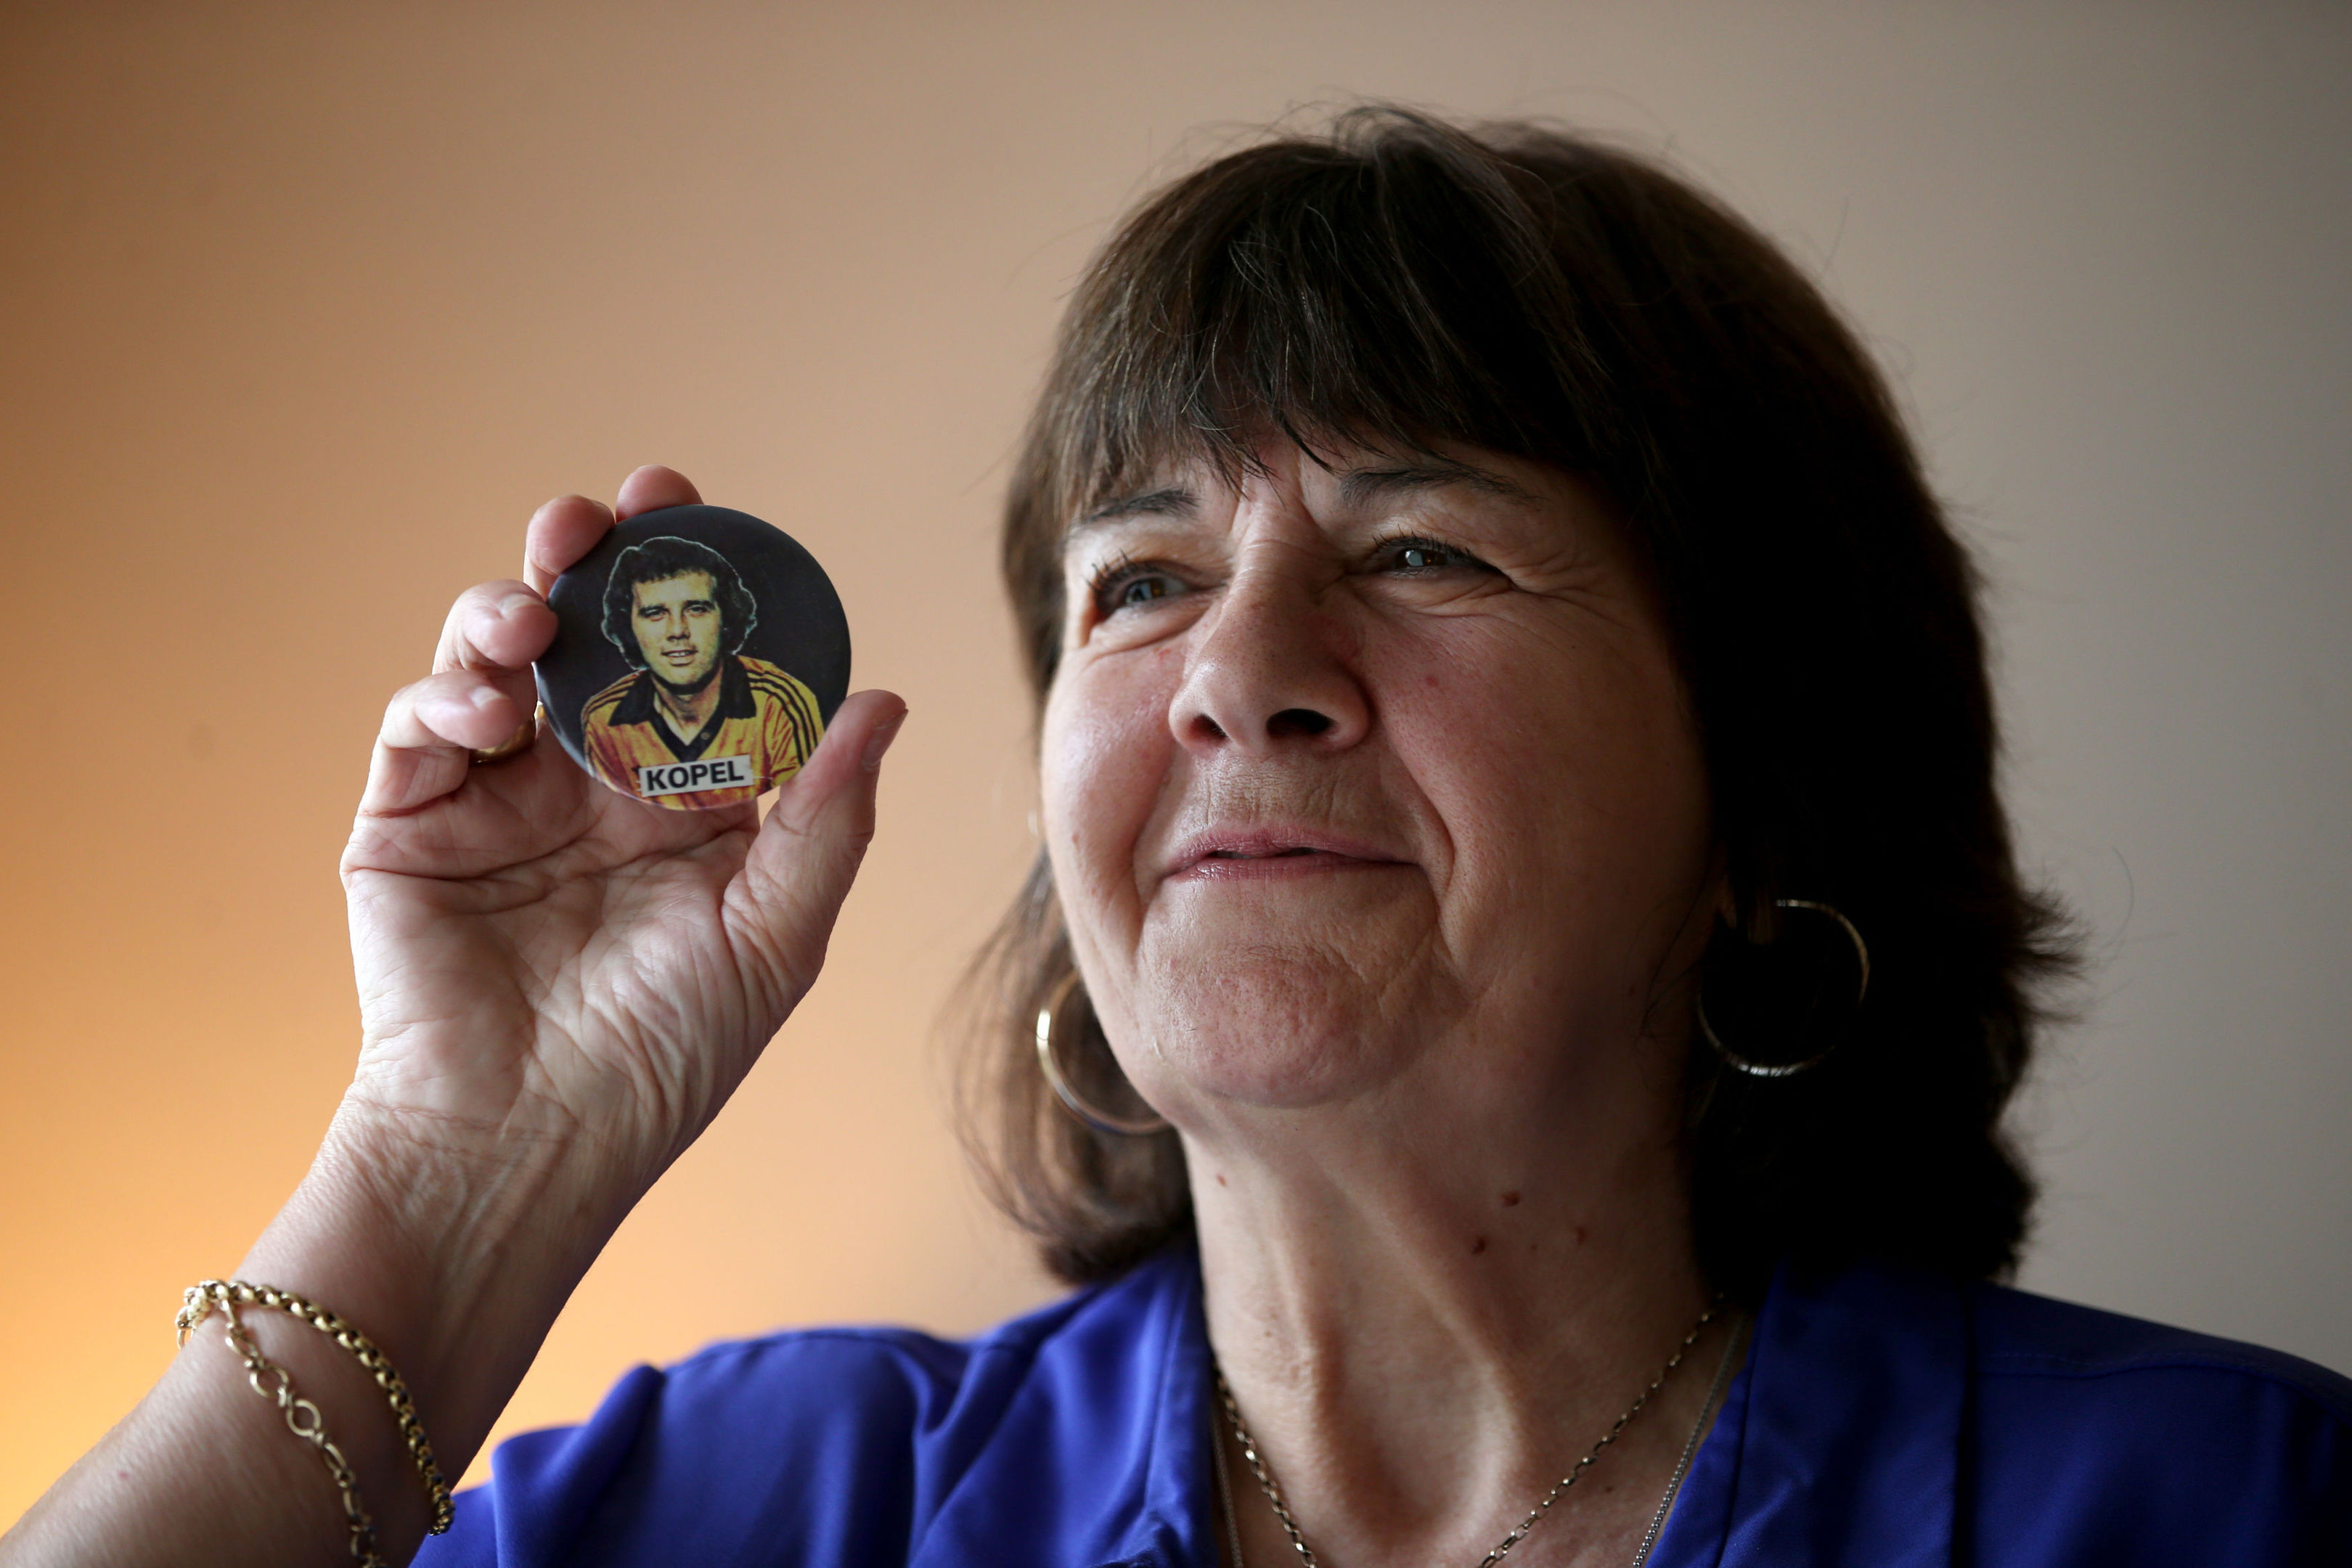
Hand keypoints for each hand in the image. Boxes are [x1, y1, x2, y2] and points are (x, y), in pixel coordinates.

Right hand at [339, 464, 905, 1196]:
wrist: (529, 1145)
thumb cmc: (663, 1057)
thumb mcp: (773, 934)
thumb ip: (825, 816)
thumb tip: (883, 699)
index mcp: (678, 800)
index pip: (688, 664)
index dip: (696, 590)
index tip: (711, 523)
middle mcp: (585, 782)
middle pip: (587, 634)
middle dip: (594, 560)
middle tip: (608, 514)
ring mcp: (494, 795)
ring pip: (495, 658)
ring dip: (510, 607)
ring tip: (537, 606)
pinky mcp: (409, 822)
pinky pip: (420, 726)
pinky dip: (447, 695)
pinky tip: (489, 710)